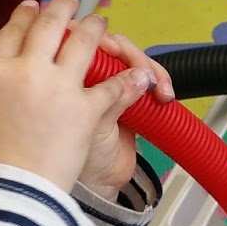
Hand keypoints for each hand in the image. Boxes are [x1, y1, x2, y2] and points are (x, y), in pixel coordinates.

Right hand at [0, 0, 168, 197]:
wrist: (14, 189)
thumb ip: (3, 84)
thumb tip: (16, 69)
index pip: (13, 29)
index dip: (26, 15)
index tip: (34, 7)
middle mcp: (27, 69)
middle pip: (49, 24)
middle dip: (62, 8)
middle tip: (70, 2)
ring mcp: (59, 86)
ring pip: (85, 40)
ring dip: (96, 28)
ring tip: (101, 25)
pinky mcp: (86, 109)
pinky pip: (114, 85)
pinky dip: (130, 79)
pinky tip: (138, 73)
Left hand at [77, 27, 173, 199]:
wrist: (94, 186)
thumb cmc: (71, 156)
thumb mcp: (88, 124)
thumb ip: (108, 94)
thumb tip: (135, 73)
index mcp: (63, 75)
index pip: (80, 41)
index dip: (98, 39)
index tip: (113, 50)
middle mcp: (86, 74)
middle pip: (113, 45)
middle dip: (131, 55)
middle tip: (143, 72)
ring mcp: (109, 83)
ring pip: (132, 59)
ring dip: (149, 68)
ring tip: (159, 89)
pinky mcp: (131, 94)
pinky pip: (147, 77)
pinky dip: (158, 81)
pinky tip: (163, 93)